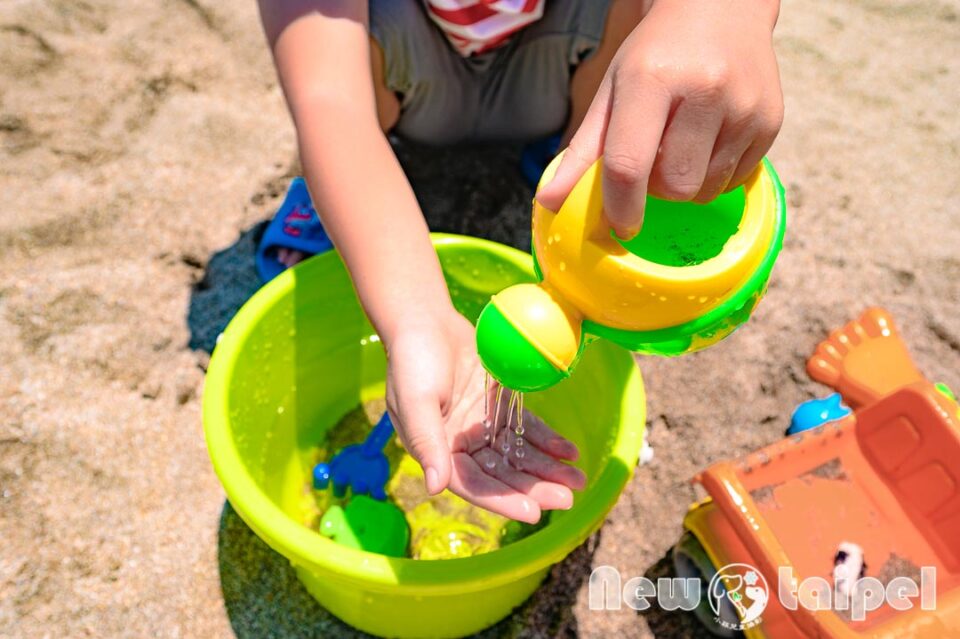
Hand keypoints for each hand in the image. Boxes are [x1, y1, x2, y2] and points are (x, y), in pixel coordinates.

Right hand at [384, 308, 584, 522]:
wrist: (424, 320)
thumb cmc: (412, 360)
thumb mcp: (415, 401)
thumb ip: (426, 443)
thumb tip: (435, 487)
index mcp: (437, 451)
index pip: (474, 485)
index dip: (503, 500)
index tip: (533, 513)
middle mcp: (461, 445)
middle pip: (503, 474)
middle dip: (535, 488)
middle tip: (568, 498)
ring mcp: (482, 427)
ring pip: (519, 455)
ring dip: (547, 469)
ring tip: (578, 481)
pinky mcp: (498, 407)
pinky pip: (526, 429)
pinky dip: (548, 442)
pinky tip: (569, 452)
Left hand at [537, 0, 782, 238]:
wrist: (721, 7)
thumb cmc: (657, 54)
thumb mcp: (613, 91)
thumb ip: (582, 151)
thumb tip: (549, 203)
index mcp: (653, 79)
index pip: (630, 165)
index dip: (620, 208)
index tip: (618, 226)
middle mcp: (706, 90)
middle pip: (674, 186)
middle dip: (657, 189)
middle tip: (653, 159)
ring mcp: (745, 106)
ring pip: (705, 190)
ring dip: (687, 184)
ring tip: (682, 145)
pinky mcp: (771, 121)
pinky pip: (734, 181)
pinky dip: (714, 175)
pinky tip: (709, 140)